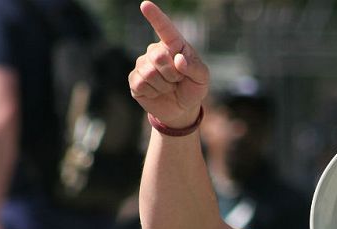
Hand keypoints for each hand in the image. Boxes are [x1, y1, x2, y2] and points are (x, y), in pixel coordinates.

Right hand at [129, 1, 209, 127]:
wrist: (181, 110)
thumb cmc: (192, 88)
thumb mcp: (202, 79)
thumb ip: (194, 68)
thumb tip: (178, 59)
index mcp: (174, 45)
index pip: (165, 29)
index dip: (155, 17)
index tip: (145, 5)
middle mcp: (155, 51)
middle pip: (158, 56)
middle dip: (172, 73)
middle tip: (177, 80)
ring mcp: (143, 65)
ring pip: (150, 72)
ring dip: (164, 85)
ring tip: (169, 87)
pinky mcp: (135, 80)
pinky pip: (142, 83)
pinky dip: (154, 92)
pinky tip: (157, 92)